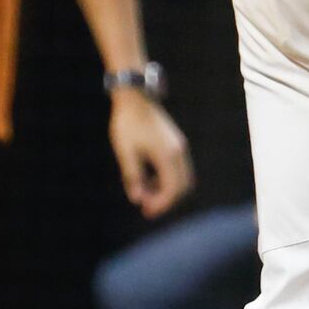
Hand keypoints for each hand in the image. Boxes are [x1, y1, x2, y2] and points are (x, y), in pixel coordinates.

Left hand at [110, 89, 193, 217]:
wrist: (135, 97)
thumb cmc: (127, 123)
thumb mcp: (125, 151)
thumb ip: (132, 176)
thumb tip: (136, 199)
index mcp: (167, 155)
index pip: (172, 189)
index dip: (161, 204)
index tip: (145, 211)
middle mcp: (179, 152)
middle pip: (183, 187)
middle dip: (166, 200)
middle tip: (146, 208)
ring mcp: (179, 147)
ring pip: (182, 178)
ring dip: (167, 190)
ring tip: (144, 193)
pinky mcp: (176, 144)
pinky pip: (178, 169)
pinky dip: (167, 179)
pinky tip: (148, 180)